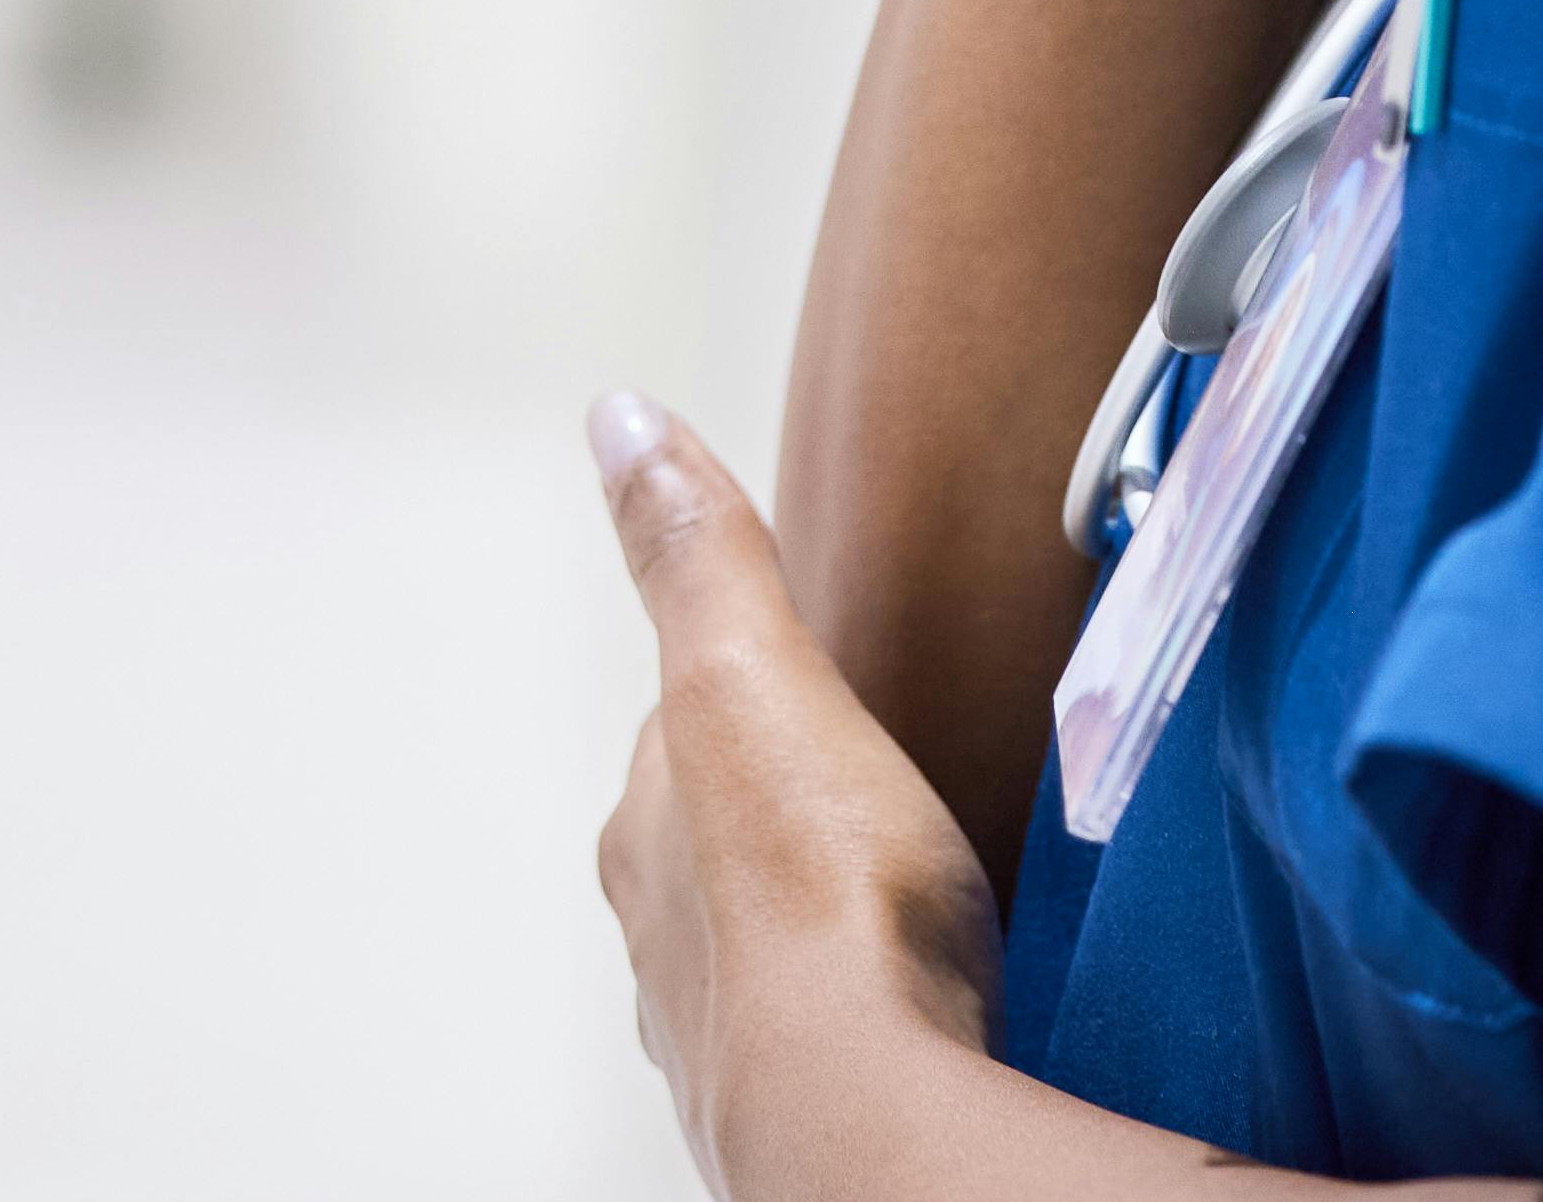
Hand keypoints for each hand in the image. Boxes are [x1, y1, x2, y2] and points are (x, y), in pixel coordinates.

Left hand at [593, 395, 998, 1196]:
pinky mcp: (817, 1101)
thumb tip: (618, 424)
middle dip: (783, 812)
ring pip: (768, 947)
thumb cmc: (819, 913)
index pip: (679, 729)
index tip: (795, 666)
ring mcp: (737, 1030)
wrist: (880, 1118)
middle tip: (867, 784)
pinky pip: (839, 1032)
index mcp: (650, 832)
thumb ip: (693, 556)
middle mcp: (669, 940)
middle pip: (721, 844)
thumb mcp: (750, 675)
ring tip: (904, 895)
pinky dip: (871, 1005)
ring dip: (823, 918)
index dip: (743, 685)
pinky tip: (923, 1000)